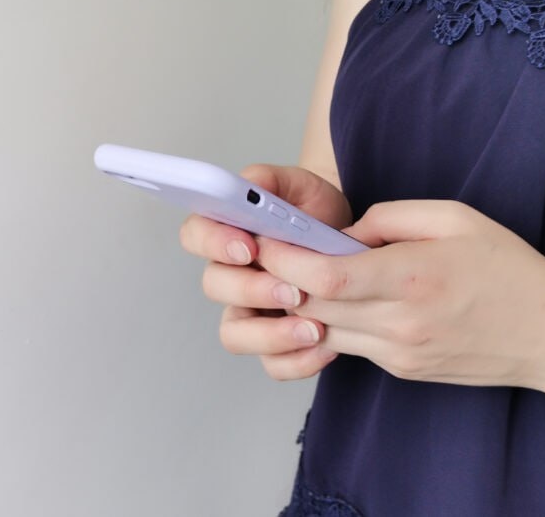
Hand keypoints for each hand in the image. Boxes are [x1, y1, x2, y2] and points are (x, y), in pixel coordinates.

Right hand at [179, 164, 351, 378]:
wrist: (349, 243)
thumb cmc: (316, 213)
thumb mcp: (300, 186)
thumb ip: (269, 180)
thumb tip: (248, 185)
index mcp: (227, 232)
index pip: (195, 235)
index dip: (214, 243)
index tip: (247, 247)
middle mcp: (231, 274)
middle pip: (215, 287)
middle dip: (252, 290)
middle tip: (292, 290)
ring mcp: (249, 310)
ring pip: (235, 334)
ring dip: (271, 335)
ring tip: (313, 327)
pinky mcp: (274, 341)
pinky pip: (271, 364)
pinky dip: (296, 361)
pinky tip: (324, 345)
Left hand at [254, 200, 544, 388]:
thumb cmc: (508, 269)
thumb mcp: (454, 218)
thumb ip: (389, 218)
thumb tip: (342, 236)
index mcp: (411, 278)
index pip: (324, 277)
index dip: (285, 260)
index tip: (269, 240)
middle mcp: (398, 323)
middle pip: (310, 307)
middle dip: (280, 280)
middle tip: (271, 252)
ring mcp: (398, 353)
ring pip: (322, 330)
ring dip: (303, 304)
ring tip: (303, 273)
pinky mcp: (401, 368)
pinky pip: (350, 344)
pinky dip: (334, 320)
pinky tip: (345, 298)